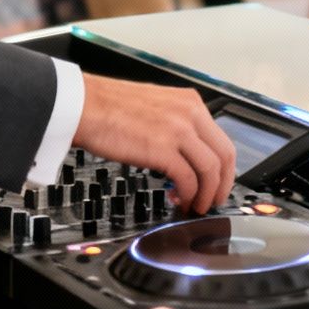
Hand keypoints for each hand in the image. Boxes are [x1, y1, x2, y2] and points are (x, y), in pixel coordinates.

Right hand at [72, 74, 235, 213]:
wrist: (83, 105)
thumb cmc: (109, 107)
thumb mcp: (156, 106)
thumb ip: (176, 124)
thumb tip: (186, 154)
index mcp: (190, 102)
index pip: (221, 139)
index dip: (223, 168)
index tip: (217, 183)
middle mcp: (190, 113)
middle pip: (224, 156)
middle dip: (222, 185)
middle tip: (213, 201)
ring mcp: (178, 130)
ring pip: (210, 170)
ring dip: (206, 195)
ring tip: (195, 206)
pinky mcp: (163, 149)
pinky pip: (188, 179)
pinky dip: (188, 195)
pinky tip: (179, 200)